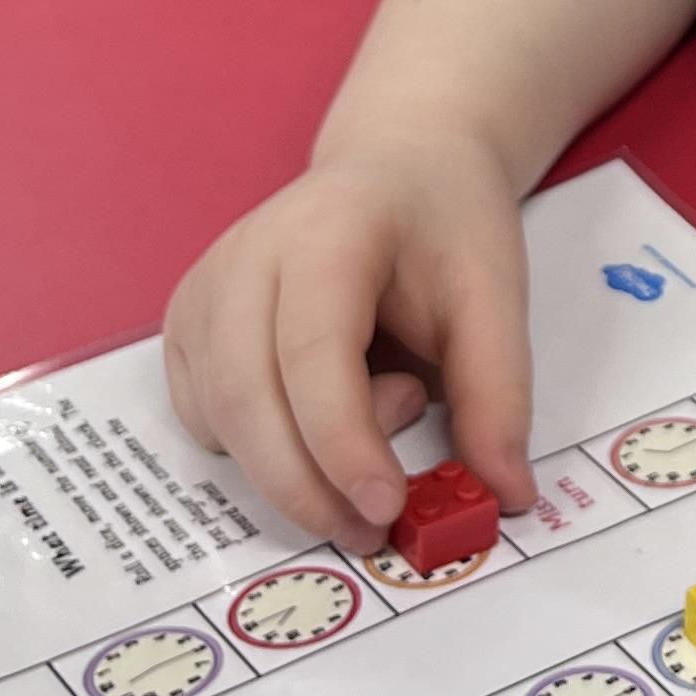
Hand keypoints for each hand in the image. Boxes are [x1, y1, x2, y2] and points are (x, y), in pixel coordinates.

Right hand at [162, 120, 537, 547]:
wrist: (400, 166)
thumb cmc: (446, 225)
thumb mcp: (495, 297)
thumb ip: (498, 395)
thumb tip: (507, 497)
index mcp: (326, 230)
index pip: (312, 352)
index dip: (342, 442)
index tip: (387, 508)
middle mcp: (244, 256)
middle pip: (247, 398)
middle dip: (307, 485)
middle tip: (378, 529)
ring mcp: (204, 290)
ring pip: (221, 421)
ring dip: (292, 463)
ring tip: (383, 402)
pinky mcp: (187, 325)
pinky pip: (209, 420)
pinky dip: (263, 446)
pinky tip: (325, 403)